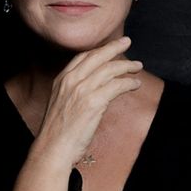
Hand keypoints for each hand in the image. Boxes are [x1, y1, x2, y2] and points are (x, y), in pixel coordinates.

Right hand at [32, 36, 142, 168]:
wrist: (53, 149)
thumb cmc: (57, 133)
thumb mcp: (60, 104)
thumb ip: (73, 92)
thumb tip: (93, 88)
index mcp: (61, 80)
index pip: (82, 57)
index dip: (98, 50)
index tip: (109, 48)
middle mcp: (71, 81)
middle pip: (97, 56)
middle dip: (113, 47)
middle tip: (127, 41)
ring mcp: (82, 90)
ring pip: (109, 69)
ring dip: (126, 66)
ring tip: (137, 66)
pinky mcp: (93, 102)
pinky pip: (117, 85)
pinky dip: (129, 82)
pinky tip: (135, 83)